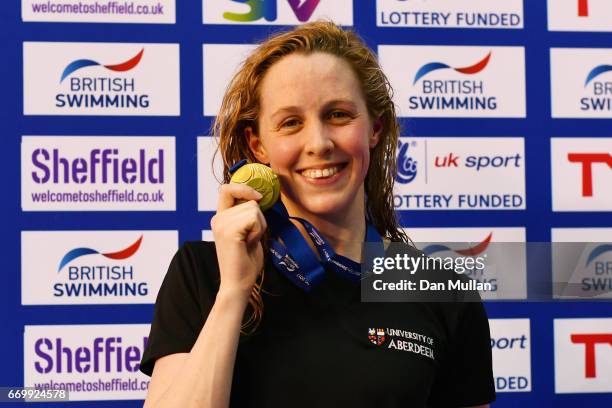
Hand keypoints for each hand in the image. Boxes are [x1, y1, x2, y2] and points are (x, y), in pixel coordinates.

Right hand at [210, 183, 266, 298]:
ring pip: (254, 209)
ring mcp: (221, 224)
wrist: (238, 283)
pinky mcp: (229, 231)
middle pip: (249, 200)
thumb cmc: (246, 261)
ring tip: (248, 242)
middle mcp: (217, 218)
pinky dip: (258, 231)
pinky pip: (254, 218)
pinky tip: (249, 244)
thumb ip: (248, 215)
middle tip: (250, 237)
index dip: (244, 188)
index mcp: (220, 217)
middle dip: (259, 218)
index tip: (257, 197)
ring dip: (259, 226)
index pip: (227, 189)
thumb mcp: (247, 232)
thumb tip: (258, 197)